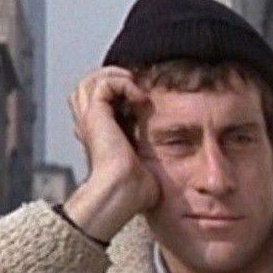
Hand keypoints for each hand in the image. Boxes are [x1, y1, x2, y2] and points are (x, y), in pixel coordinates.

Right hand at [63, 67, 159, 241]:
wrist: (121, 195)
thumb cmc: (136, 190)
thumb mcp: (149, 166)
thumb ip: (155, 155)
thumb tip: (182, 159)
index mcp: (101, 133)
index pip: (100, 99)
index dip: (119, 91)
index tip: (145, 97)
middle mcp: (91, 124)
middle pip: (90, 85)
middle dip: (115, 79)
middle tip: (139, 87)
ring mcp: (90, 119)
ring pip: (93, 80)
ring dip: (117, 77)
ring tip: (137, 88)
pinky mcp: (95, 116)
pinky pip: (103, 83)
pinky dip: (122, 82)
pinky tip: (140, 97)